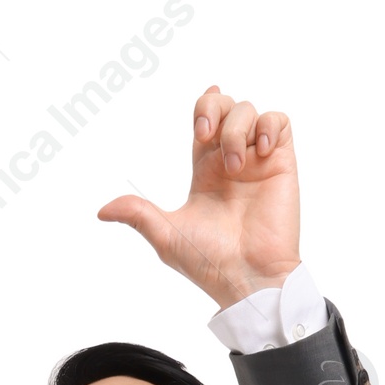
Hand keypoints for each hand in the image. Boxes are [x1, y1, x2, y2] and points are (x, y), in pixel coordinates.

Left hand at [97, 86, 300, 308]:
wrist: (248, 278)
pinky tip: (260, 153)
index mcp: (205, 172)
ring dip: (236, 130)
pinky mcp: (282, 164)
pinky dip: (268, 126)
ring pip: (250, 111)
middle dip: (214, 107)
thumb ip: (137, 215)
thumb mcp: (167, 236)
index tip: (198, 121)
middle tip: (205, 135)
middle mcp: (232, 161)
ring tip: (234, 168)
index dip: (204, 106)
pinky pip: (279, 122)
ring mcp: (258, 161)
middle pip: (227, 106)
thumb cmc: (210, 264)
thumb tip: (102, 210)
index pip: (205, 121)